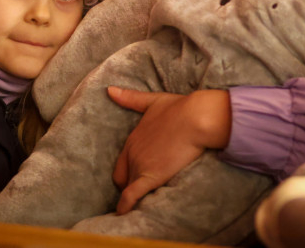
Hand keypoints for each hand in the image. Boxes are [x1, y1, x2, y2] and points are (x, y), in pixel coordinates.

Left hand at [108, 86, 230, 214]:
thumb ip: (130, 98)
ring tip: (138, 205)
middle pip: (123, 177)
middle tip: (139, 190)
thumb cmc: (179, 108)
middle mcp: (132, 153)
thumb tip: (109, 90)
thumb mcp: (152, 101)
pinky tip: (123, 213)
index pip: (122, 162)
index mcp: (133, 139)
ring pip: (129, 187)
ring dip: (133, 195)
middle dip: (129, 184)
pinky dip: (126, 206)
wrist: (195, 118)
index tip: (134, 176)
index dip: (128, 171)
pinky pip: (133, 195)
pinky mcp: (151, 176)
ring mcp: (141, 165)